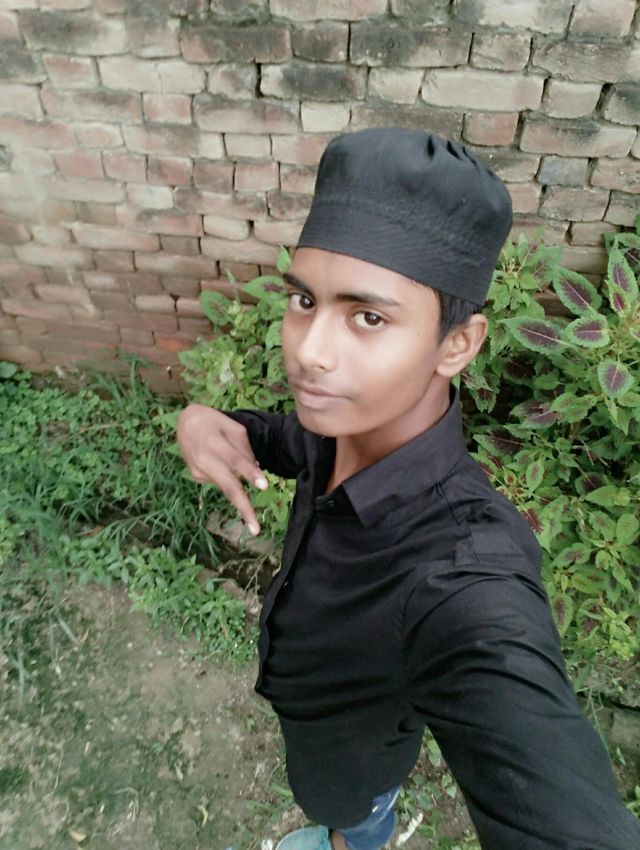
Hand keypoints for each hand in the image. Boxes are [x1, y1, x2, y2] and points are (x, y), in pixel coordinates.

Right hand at [176, 404, 267, 535]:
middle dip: (244, 508)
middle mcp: (204, 460)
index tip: (264, 486)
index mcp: (214, 442)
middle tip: (256, 530)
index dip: (250, 473)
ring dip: (237, 476)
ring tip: (225, 450)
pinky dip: (227, 472)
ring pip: (228, 482)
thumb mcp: (233, 426)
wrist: (185, 422)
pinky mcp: (197, 477)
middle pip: (228, 486)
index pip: (236, 460)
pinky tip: (218, 458)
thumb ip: (244, 449)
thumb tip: (255, 471)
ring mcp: (198, 471)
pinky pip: (221, 478)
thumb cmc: (214, 422)